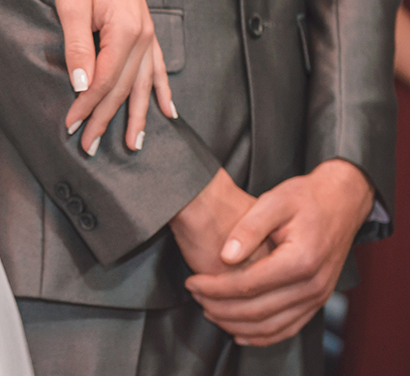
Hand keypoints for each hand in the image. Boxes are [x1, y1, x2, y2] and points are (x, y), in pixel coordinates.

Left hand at [55, 0, 175, 155]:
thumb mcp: (71, 6)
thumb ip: (78, 47)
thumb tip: (80, 85)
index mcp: (126, 31)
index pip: (104, 81)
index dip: (87, 106)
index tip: (71, 125)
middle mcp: (144, 36)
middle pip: (124, 88)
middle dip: (106, 119)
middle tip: (90, 147)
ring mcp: (149, 34)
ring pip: (144, 84)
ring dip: (137, 115)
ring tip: (133, 144)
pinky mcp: (146, 30)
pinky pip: (158, 68)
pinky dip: (162, 91)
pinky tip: (168, 112)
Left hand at [185, 159, 374, 345]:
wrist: (342, 202)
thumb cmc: (305, 198)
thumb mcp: (273, 201)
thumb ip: (248, 229)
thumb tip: (225, 256)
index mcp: (300, 260)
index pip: (247, 285)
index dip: (214, 287)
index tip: (191, 282)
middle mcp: (312, 285)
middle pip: (257, 310)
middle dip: (219, 307)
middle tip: (194, 296)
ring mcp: (318, 297)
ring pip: (271, 326)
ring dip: (236, 324)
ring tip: (208, 311)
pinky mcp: (318, 301)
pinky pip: (289, 329)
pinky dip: (262, 335)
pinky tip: (238, 331)